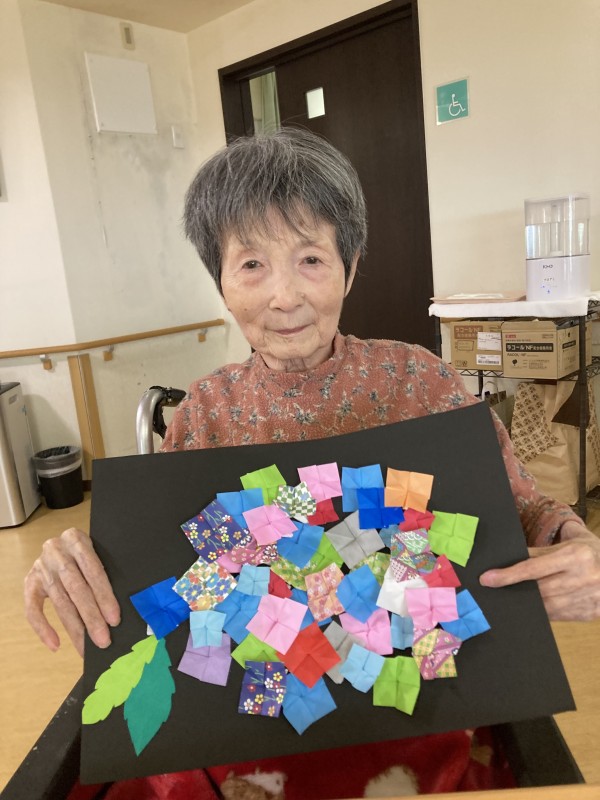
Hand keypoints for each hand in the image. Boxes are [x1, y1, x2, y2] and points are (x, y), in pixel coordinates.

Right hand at [24, 528, 119, 656]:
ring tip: (85, 648)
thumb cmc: (89, 553)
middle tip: (102, 640)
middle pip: (76, 588)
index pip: (93, 571)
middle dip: (91, 616)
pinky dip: (43, 629)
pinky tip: (55, 645)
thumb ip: (106, 572)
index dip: (104, 596)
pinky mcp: (30, 581)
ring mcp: (41, 566)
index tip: (114, 619)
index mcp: (76, 538)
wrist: (64, 543)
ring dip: (74, 628)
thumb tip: (121, 608)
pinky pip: (33, 609)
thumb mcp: (99, 551)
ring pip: (59, 601)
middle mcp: (56, 551)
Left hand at [479, 522, 599, 621]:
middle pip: (539, 590)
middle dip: (515, 592)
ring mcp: (589, 599)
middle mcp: (584, 577)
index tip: (487, 579)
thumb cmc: (589, 552)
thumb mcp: (569, 543)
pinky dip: (544, 613)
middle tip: (493, 593)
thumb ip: (541, 551)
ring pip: (548, 607)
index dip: (508, 575)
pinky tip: (532, 608)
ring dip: (527, 605)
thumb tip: (508, 560)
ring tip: (509, 601)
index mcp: (576, 556)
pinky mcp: (591, 614)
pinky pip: (559, 617)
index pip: (534, 567)